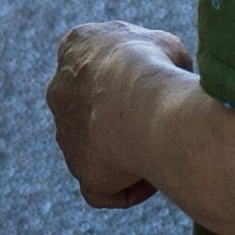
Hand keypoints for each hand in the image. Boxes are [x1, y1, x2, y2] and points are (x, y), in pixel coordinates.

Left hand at [49, 22, 194, 213]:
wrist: (139, 104)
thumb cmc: (154, 68)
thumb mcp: (166, 45)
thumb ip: (162, 56)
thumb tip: (174, 76)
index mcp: (77, 48)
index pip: (97, 65)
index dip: (129, 81)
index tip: (154, 91)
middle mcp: (61, 90)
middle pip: (93, 109)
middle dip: (122, 119)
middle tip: (157, 125)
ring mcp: (66, 132)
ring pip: (96, 150)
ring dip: (125, 154)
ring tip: (160, 152)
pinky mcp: (80, 169)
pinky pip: (100, 188)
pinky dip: (124, 189)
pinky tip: (151, 180)